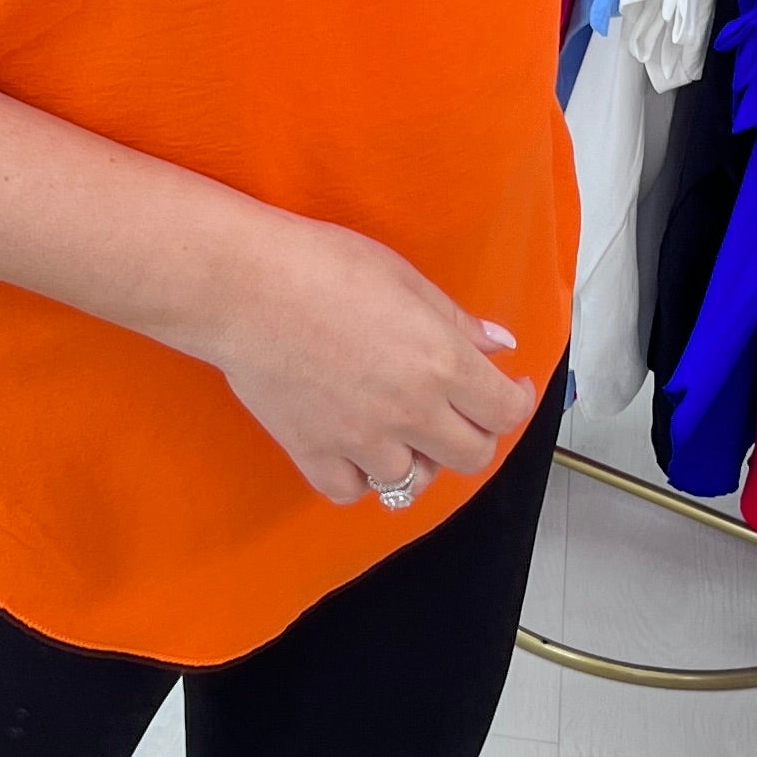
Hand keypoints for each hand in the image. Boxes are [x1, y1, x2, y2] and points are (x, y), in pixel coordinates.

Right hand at [202, 212, 536, 506]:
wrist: (241, 286)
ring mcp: (360, 441)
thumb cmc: (318, 265)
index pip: (506, 413)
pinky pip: (352, 491)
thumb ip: (457, 322)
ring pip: (412, 481)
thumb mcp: (404, 278)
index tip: (508, 390)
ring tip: (400, 430)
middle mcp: (409, 412)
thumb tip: (497, 346)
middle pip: (471, 456)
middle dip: (473, 435)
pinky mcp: (313, 453)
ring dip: (415, 459)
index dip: (515, 402)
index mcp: (441, 363)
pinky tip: (354, 449)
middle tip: (458, 412)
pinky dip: (359, 478)